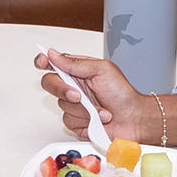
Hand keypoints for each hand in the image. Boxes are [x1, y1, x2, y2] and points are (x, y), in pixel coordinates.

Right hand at [35, 50, 151, 142]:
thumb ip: (75, 63)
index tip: (43, 62)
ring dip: (83, 108)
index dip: (43, 61)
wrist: (133, 119)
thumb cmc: (122, 93)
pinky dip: (85, 120)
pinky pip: (68, 120)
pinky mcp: (75, 122)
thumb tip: (54, 54)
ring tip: (100, 108)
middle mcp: (73, 86)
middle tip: (78, 95)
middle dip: (62, 89)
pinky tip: (98, 118)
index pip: (54, 63)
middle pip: (49, 83)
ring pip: (60, 104)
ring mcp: (74, 105)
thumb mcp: (101, 70)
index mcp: (78, 71)